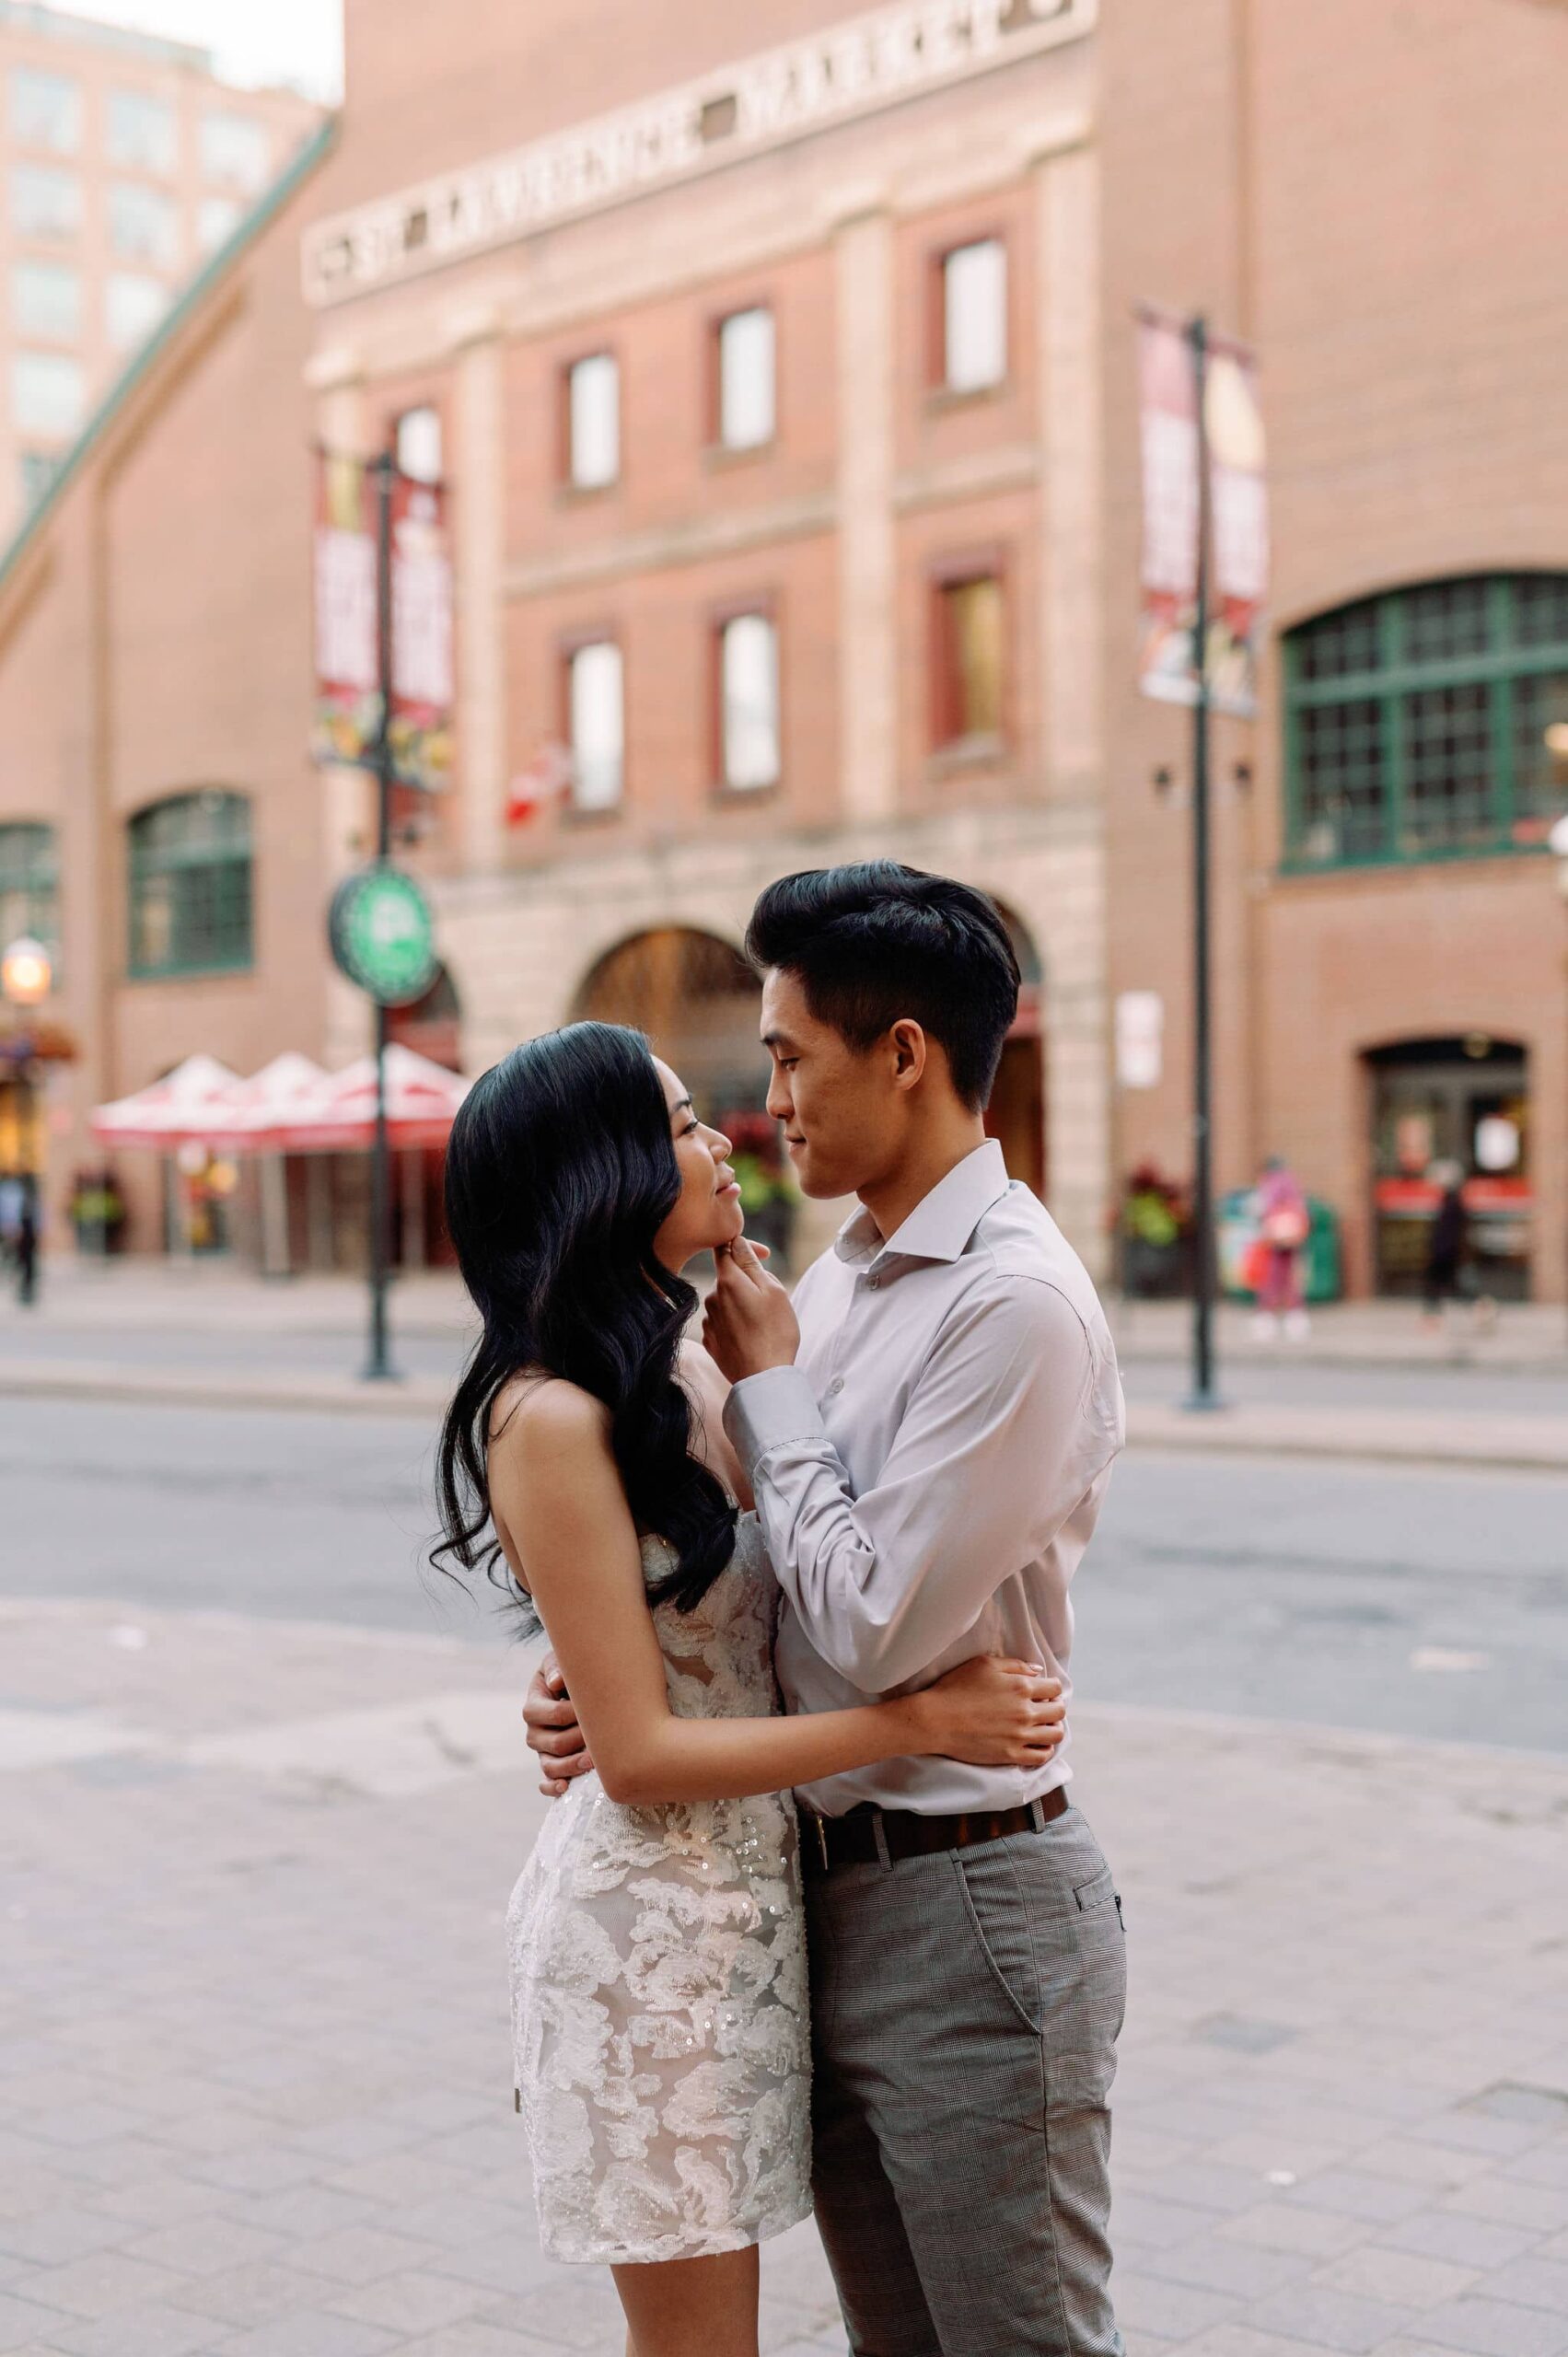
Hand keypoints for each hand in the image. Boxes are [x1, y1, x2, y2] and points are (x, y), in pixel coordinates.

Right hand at [523, 1654, 593, 1798]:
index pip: (553, 1714)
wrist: (574, 1687)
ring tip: (595, 1762)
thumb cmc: (570, 1673)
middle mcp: (534, 1731)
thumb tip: (556, 1683)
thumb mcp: (562, 1661)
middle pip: (554, 1743)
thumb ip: (558, 1668)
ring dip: (572, 1766)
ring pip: (550, 1766)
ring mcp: (542, 1752)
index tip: (599, 1709)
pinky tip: (566, 1787)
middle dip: (580, 1741)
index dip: (575, 1714)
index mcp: (534, 1706)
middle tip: (606, 1737)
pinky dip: (552, 1787)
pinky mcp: (551, 1765)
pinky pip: (546, 1782)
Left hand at [701, 1232, 799, 1383]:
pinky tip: (752, 1337)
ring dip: (741, 1304)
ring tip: (763, 1324)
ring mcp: (708, 1320)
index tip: (761, 1255)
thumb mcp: (773, 1290)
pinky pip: (722, 1322)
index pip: (724, 1248)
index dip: (741, 1245)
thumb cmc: (775, 1332)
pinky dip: (735, 1323)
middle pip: (728, 1277)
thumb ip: (751, 1263)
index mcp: (727, 1281)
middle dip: (748, 1282)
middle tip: (771, 1301)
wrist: (764, 1378)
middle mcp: (711, 1298)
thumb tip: (736, 1243)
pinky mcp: (709, 1340)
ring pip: (726, 1301)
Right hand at [910, 1655, 1065, 1768]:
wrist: (936, 1720)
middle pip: (1059, 1711)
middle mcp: (1026, 1712)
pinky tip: (1035, 1743)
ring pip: (1055, 1735)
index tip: (1043, 1691)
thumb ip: (1015, 1665)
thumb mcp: (984, 1664)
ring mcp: (1020, 1735)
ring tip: (1042, 1726)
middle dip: (1055, 1707)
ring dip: (1053, 1728)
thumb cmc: (956, 1688)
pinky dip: (1044, 1750)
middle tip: (1043, 1708)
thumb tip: (1038, 1671)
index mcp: (1021, 1687)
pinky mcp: (1011, 1755)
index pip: (1055, 1687)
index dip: (1051, 1688)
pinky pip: (1041, 1756)